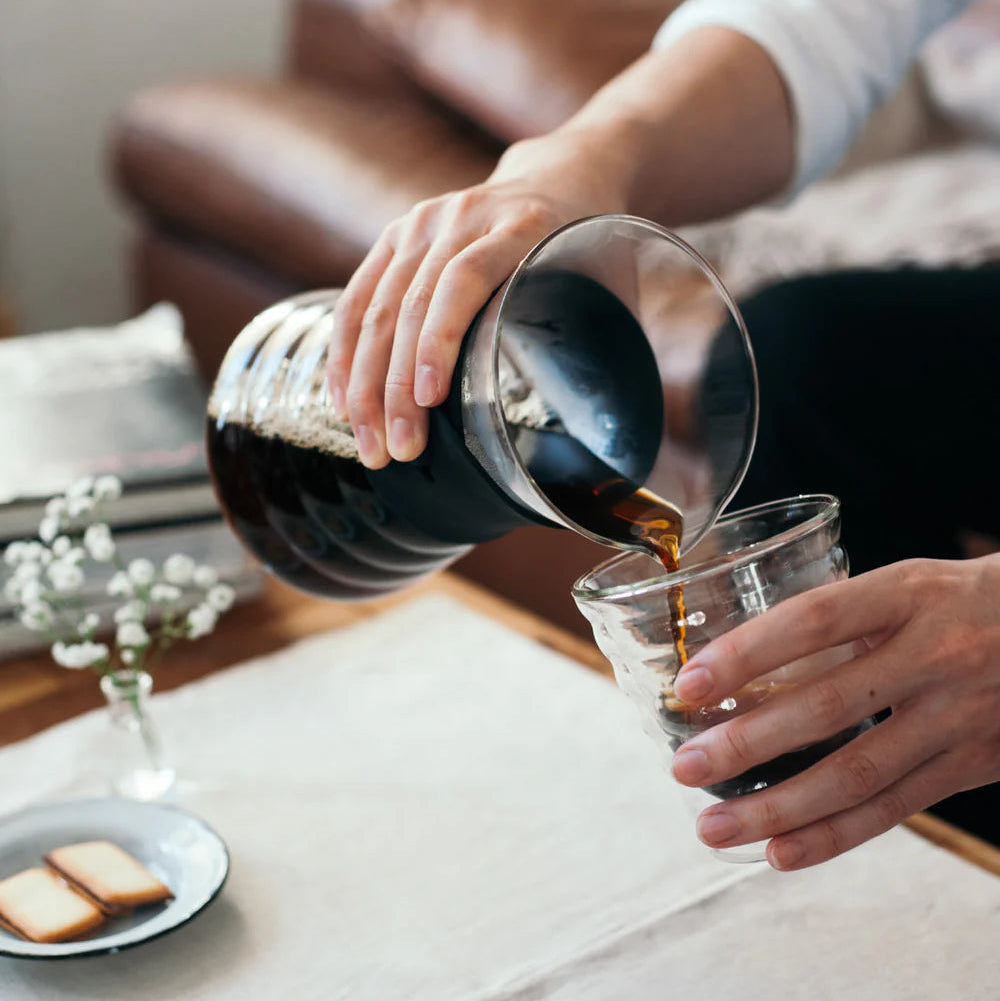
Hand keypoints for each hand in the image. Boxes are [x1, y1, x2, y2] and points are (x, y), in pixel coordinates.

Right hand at [325, 132, 626, 467]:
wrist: (566, 174)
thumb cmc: (593, 247)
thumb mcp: (604, 285)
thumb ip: (592, 342)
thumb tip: (596, 439)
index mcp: (520, 225)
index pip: (465, 282)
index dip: (440, 341)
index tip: (429, 400)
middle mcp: (460, 217)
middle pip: (411, 305)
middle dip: (395, 388)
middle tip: (394, 452)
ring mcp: (422, 222)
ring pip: (376, 308)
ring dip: (364, 384)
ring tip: (368, 444)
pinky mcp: (396, 235)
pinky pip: (358, 298)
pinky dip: (345, 353)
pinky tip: (342, 399)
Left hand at [669, 555, 999, 869]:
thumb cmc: (958, 602)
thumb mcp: (904, 585)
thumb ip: (837, 619)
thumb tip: (740, 662)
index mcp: (906, 594)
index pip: (814, 621)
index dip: (747, 653)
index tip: (690, 684)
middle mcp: (934, 654)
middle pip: (828, 706)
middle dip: (747, 744)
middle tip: (686, 768)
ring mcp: (958, 715)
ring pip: (857, 774)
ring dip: (777, 808)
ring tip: (714, 826)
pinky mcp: (972, 765)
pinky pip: (894, 808)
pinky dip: (833, 836)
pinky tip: (780, 852)